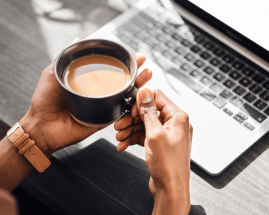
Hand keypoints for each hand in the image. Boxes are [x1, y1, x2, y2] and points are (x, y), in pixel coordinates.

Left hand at [20, 38, 151, 154]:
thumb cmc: (44, 101)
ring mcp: (103, 107)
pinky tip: (140, 99)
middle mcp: (99, 94)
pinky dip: (133, 107)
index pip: (111, 70)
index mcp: (89, 82)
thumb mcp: (52, 74)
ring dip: (140, 87)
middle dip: (137, 73)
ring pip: (126, 96)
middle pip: (123, 82)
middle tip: (145, 66)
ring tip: (147, 77)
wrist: (42, 125)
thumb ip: (65, 58)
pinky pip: (121, 113)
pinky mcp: (104, 120)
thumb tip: (78, 39)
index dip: (124, 62)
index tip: (135, 56)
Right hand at [115, 89, 191, 214]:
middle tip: (120, 125)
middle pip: (149, 112)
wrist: (170, 188)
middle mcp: (174, 124)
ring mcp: (168, 134)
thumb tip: (145, 92)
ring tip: (119, 137)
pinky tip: (124, 144)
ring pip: (145, 124)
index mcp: (178, 117)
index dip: (142, 102)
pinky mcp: (161, 143)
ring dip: (130, 129)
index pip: (158, 97)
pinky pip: (145, 135)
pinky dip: (134, 138)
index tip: (131, 110)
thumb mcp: (154, 134)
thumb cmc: (168, 165)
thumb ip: (149, 111)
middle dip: (132, 118)